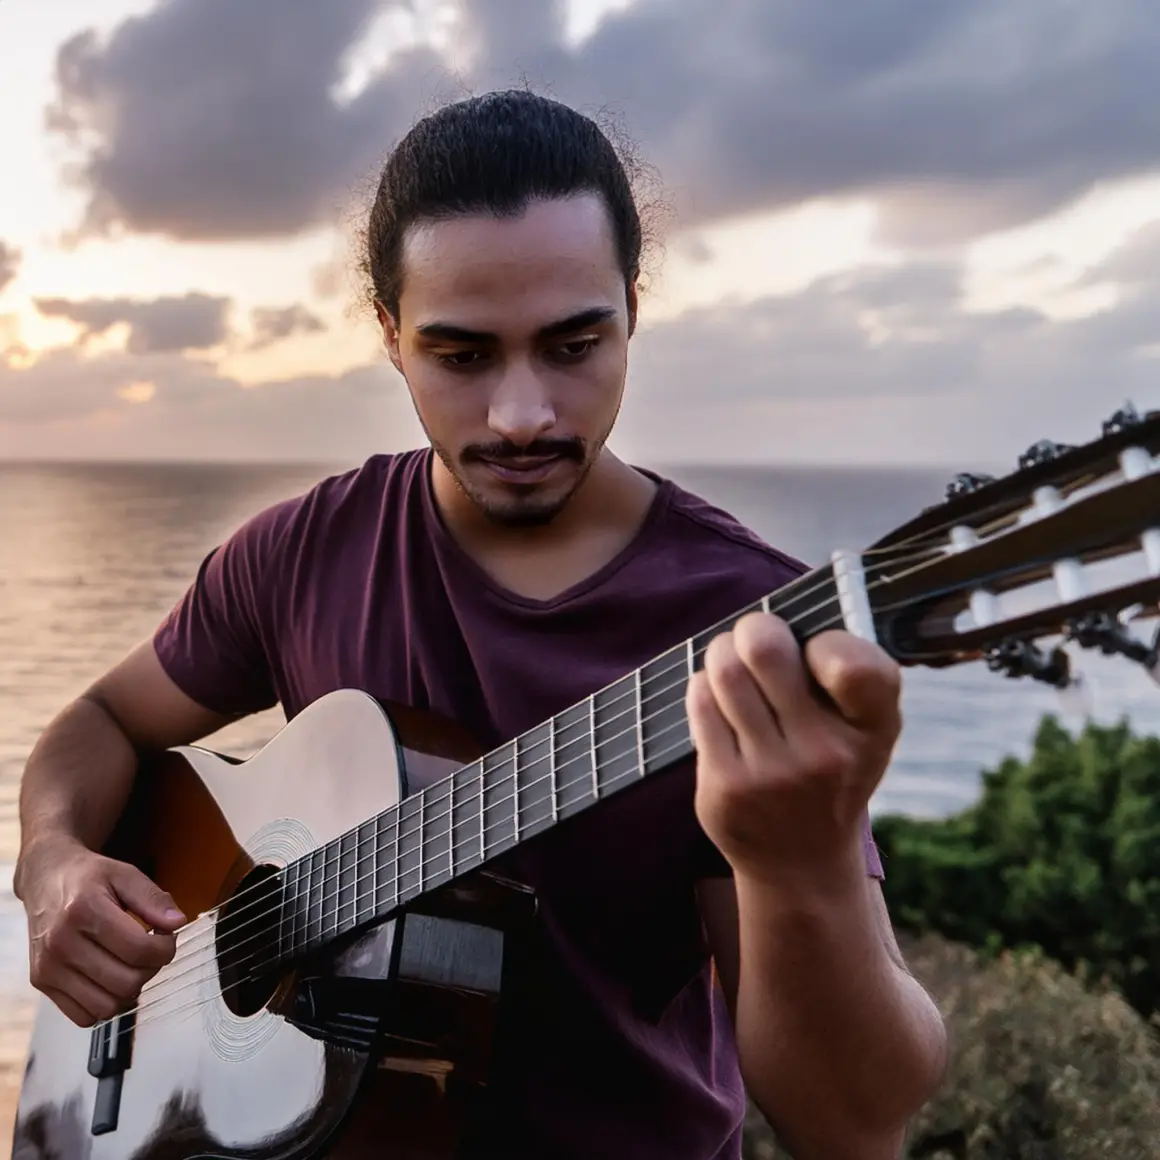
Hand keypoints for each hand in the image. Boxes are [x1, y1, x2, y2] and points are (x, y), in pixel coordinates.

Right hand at [21, 836, 185, 1026]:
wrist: (46, 881)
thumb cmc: (90, 878)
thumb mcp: (125, 874)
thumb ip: (153, 898)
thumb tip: (177, 923)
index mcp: (84, 910)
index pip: (139, 950)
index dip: (165, 948)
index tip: (166, 936)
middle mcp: (61, 943)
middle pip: (126, 982)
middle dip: (151, 968)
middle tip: (150, 950)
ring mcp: (48, 967)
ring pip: (106, 1006)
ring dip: (129, 990)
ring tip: (130, 964)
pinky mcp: (40, 982)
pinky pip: (83, 1017)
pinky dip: (104, 1004)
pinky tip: (109, 978)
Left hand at [686, 612, 901, 886]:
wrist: (802, 863)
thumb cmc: (834, 770)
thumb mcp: (868, 729)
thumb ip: (851, 672)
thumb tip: (784, 614)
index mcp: (874, 728)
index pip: (855, 663)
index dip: (826, 642)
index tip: (814, 650)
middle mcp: (826, 754)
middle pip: (766, 648)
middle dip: (754, 629)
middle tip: (755, 637)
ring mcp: (771, 774)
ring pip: (725, 671)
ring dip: (722, 654)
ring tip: (732, 661)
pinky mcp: (725, 788)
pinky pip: (700, 704)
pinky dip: (703, 688)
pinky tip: (717, 698)